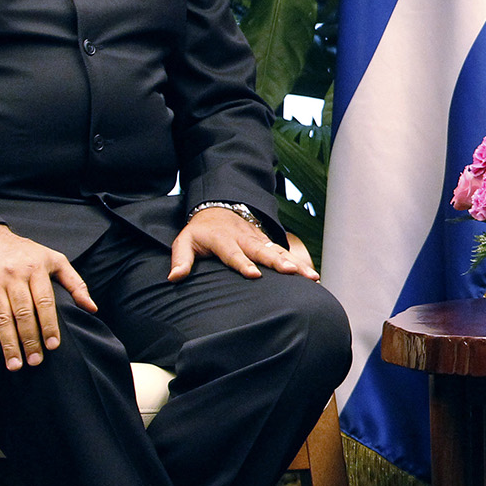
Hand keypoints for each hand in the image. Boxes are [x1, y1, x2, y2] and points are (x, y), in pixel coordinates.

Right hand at [0, 224, 98, 370]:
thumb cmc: (26, 252)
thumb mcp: (54, 259)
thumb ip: (75, 283)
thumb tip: (92, 308)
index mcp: (37, 269)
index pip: (44, 301)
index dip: (49, 324)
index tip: (54, 345)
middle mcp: (14, 277)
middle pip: (23, 313)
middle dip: (30, 339)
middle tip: (36, 361)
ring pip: (2, 319)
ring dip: (8, 344)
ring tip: (15, 365)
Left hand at [168, 206, 317, 281]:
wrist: (219, 208)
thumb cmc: (200, 231)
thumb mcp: (184, 241)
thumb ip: (181, 259)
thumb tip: (174, 278)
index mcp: (223, 239)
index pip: (233, 253)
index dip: (243, 263)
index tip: (254, 275)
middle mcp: (244, 238)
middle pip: (263, 251)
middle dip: (278, 262)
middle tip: (292, 272)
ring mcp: (258, 239)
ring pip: (279, 251)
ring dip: (296, 263)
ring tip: (311, 277)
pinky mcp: (267, 242)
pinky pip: (285, 253)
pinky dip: (299, 262)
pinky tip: (311, 275)